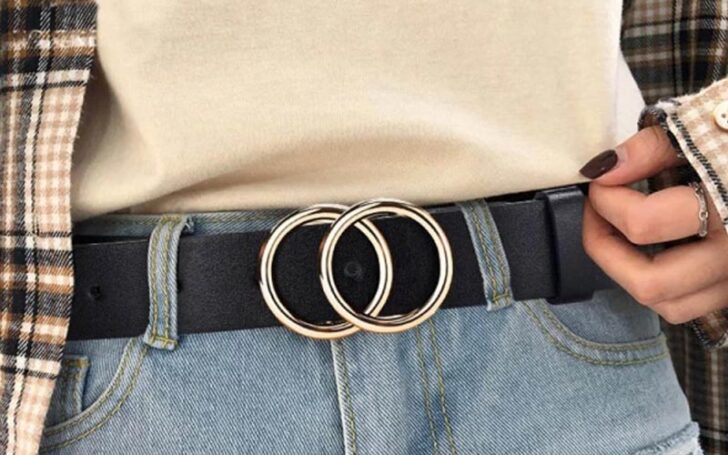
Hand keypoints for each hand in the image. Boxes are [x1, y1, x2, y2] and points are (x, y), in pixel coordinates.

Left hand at [580, 126, 727, 323]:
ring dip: (628, 272)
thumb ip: (651, 148)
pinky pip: (691, 303)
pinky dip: (661, 283)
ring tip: (618, 233)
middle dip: (605, 248)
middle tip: (597, 213)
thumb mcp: (707, 123)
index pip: (643, 225)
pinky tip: (654, 248)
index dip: (605, 200)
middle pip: (650, 283)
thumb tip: (600, 170)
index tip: (599, 179)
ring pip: (669, 304)